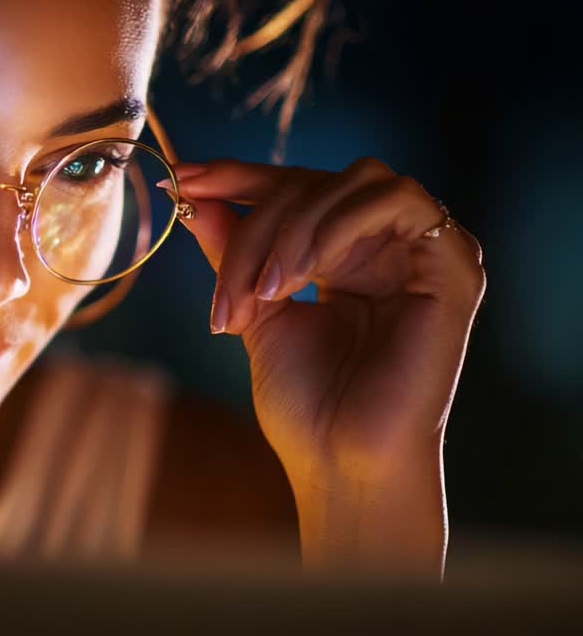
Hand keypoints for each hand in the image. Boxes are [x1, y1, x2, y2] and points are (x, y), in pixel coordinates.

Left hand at [165, 157, 485, 571]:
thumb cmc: (306, 403)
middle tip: (229, 285)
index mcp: (347, 254)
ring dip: (294, 227)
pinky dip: (336, 226)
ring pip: (354, 183)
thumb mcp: (254, 309)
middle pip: (317, 183)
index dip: (240, 176)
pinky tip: (300, 274)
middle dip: (257, 221)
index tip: (184, 179)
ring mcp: (424, 252)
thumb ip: (232, 251)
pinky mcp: (453, 264)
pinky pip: (400, 201)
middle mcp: (389, 246)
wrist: (342, 461)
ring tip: (266, 292)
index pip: (297, 187)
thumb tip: (196, 197)